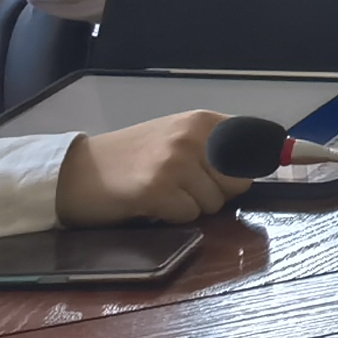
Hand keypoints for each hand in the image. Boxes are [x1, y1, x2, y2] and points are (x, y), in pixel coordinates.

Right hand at [56, 109, 237, 225]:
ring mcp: (175, 162)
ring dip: (192, 206)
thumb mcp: (176, 138)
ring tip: (164, 193)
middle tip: (186, 189)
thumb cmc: (130, 158)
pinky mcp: (157, 190)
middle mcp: (192, 136)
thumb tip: (260, 165)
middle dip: (218, 192)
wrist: (77, 172)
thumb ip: (215, 146)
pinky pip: (189, 216)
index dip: (254, 164)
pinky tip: (151, 204)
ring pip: (214, 202)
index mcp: (201, 120)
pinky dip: (173, 217)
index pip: (254, 141)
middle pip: (239, 180)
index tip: (247, 174)